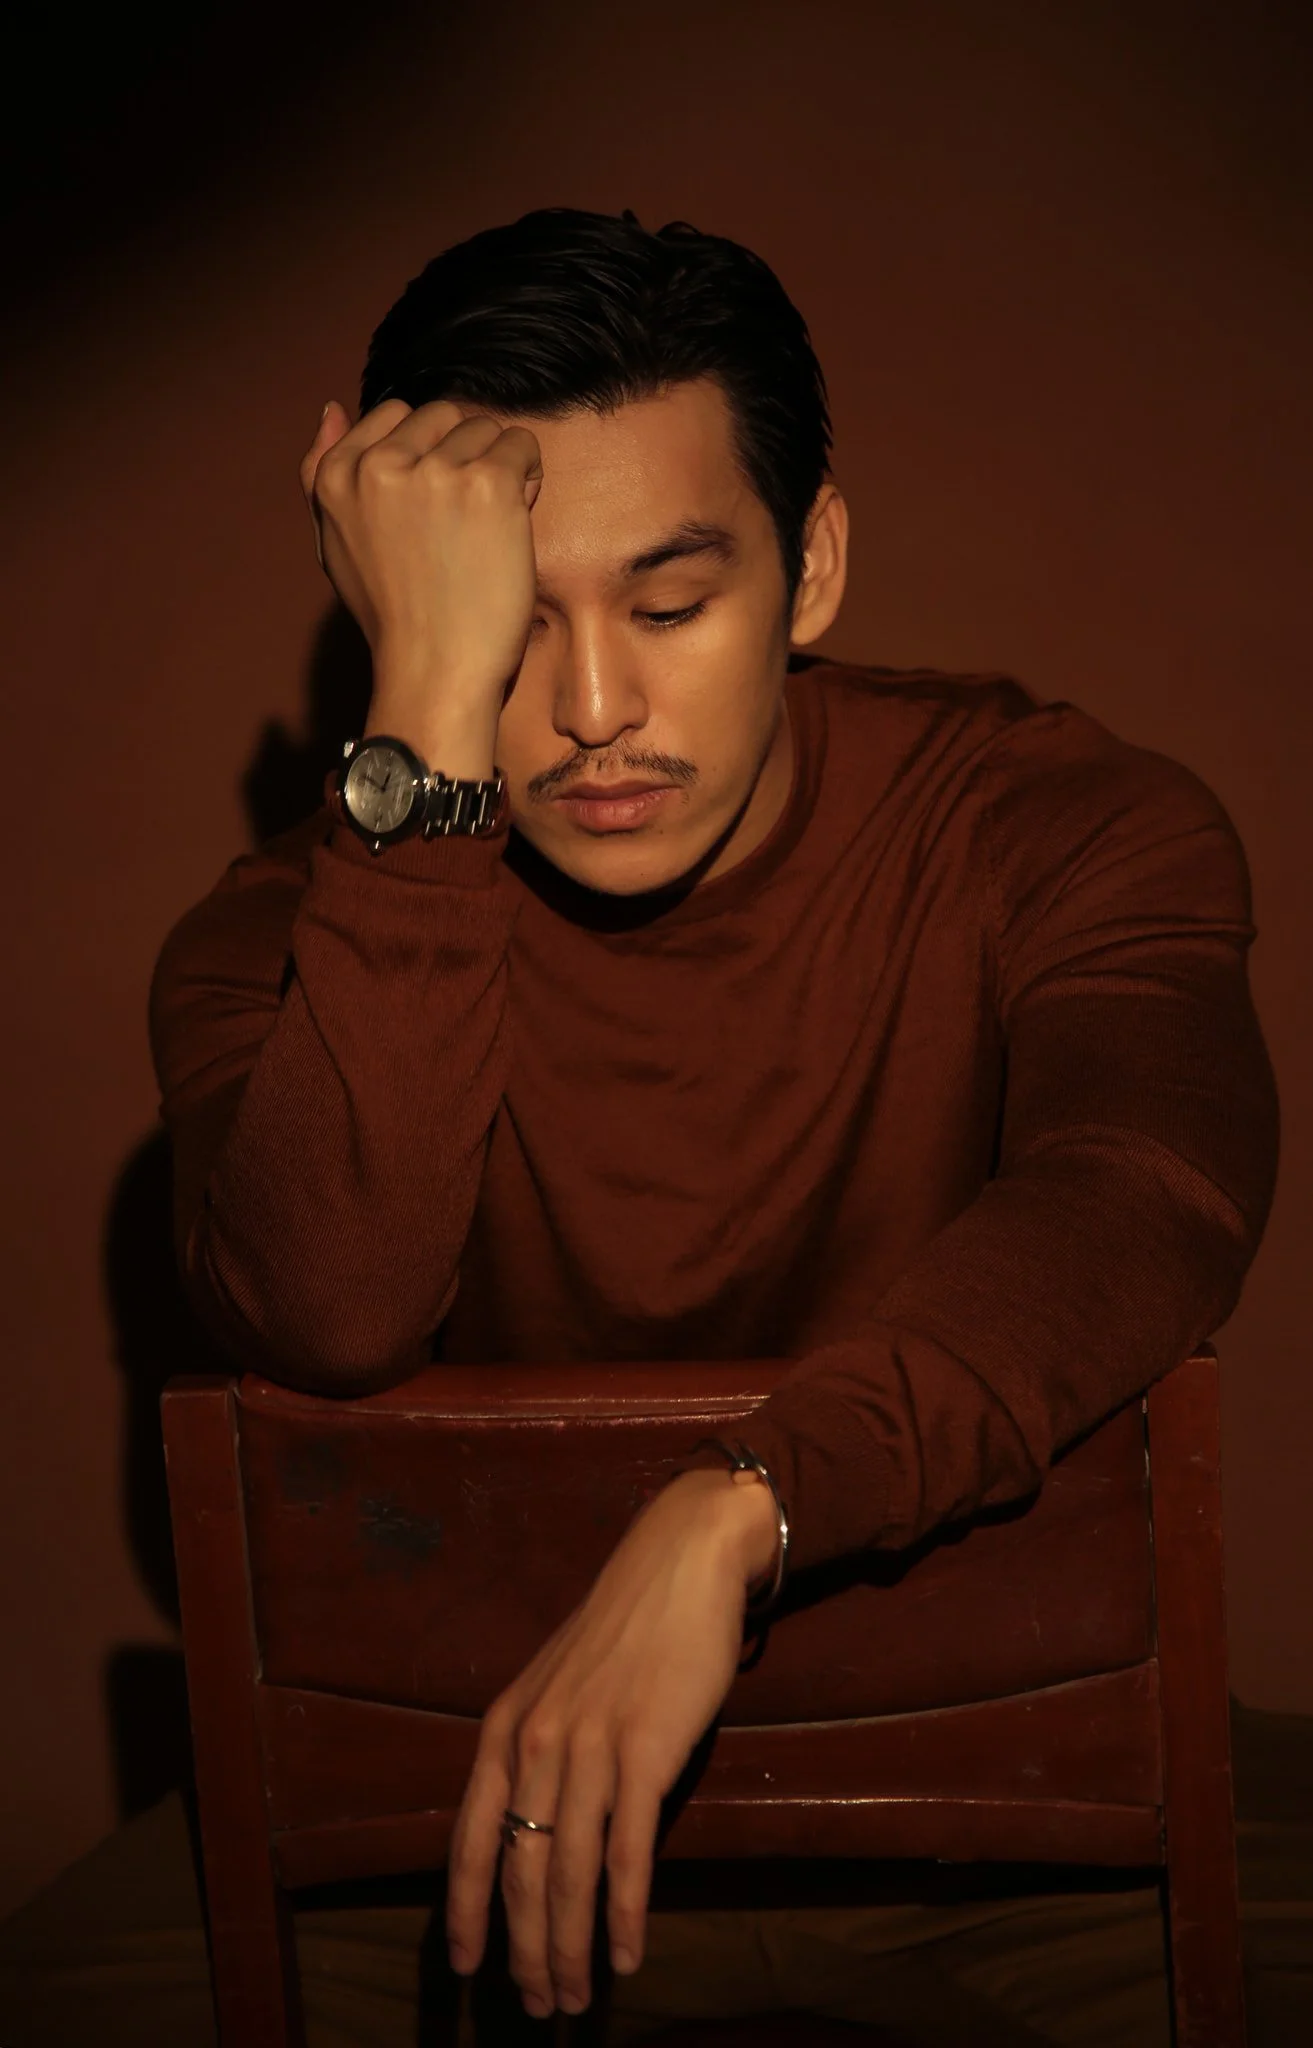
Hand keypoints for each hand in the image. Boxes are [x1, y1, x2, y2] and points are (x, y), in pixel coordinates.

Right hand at [299, 397, 542, 753]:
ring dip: (499, 467)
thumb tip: (332, 408)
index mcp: (337, 474)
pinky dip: (529, 476)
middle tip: (466, 515)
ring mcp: (435, 472)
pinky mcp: (487, 484)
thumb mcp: (334, 543)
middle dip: (463, 453)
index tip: (434, 502)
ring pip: (485, 428)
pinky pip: (522, 445)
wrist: (434, 670)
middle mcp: (380, 465)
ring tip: (489, 525)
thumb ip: (323, 473)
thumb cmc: (392, 616)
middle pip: (443, 415)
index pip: (395, 413)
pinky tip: (515, 520)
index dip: (426, 452)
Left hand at [444, 1466, 779, 2018]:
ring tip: (580, 1996)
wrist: (679, 1563)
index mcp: (506, 1728)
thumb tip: (533, 1823)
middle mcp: (536, 1742)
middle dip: (524, 1950)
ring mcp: (588, 1747)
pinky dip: (626, 1914)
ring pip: (568, 1874)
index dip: (465, 1911)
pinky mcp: (644, 1750)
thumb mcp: (556, 1684)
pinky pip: (628, 1852)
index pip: (471, 1839)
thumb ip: (538, 1747)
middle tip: (541, 2004)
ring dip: (573, 1947)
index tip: (466, 1967)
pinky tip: (628, 1954)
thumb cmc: (623, 1627)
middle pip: (519, 1871)